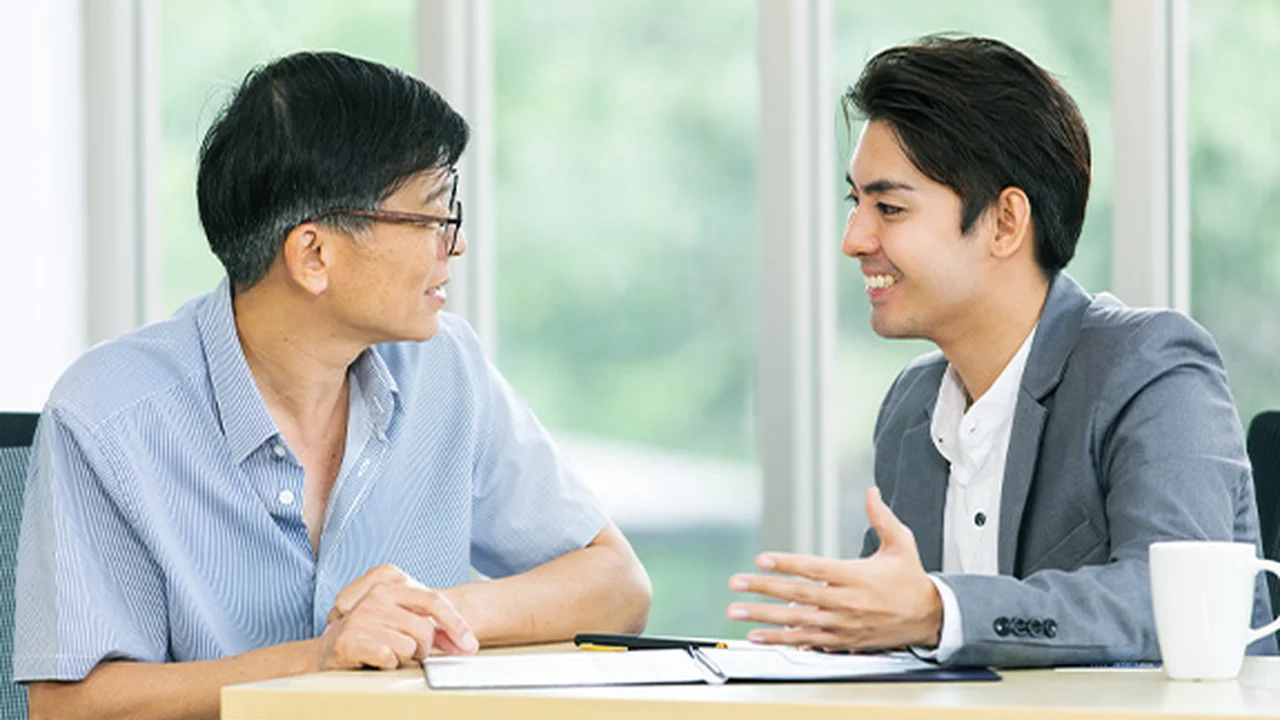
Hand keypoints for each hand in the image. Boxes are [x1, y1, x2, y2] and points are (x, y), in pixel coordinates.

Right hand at [317, 564, 478, 669]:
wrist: (333, 644)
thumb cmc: (376, 630)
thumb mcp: (405, 619)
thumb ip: (436, 628)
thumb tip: (466, 644)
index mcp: (393, 582)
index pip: (434, 601)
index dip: (456, 624)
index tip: (470, 644)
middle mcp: (377, 595)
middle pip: (425, 629)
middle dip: (423, 648)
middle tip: (410, 650)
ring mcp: (362, 616)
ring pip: (408, 646)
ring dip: (404, 657)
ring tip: (388, 651)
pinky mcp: (350, 639)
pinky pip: (389, 657)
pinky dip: (388, 664)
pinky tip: (375, 658)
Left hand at [726, 488, 942, 650]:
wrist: (930, 618)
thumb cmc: (911, 580)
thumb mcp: (901, 544)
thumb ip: (881, 518)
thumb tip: (871, 493)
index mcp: (856, 576)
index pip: (815, 568)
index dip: (787, 563)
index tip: (762, 559)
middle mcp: (846, 602)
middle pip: (797, 594)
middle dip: (763, 589)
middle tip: (736, 583)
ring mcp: (841, 624)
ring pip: (796, 620)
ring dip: (763, 617)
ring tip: (737, 611)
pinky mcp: (841, 640)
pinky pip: (806, 640)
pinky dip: (780, 640)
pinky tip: (758, 636)